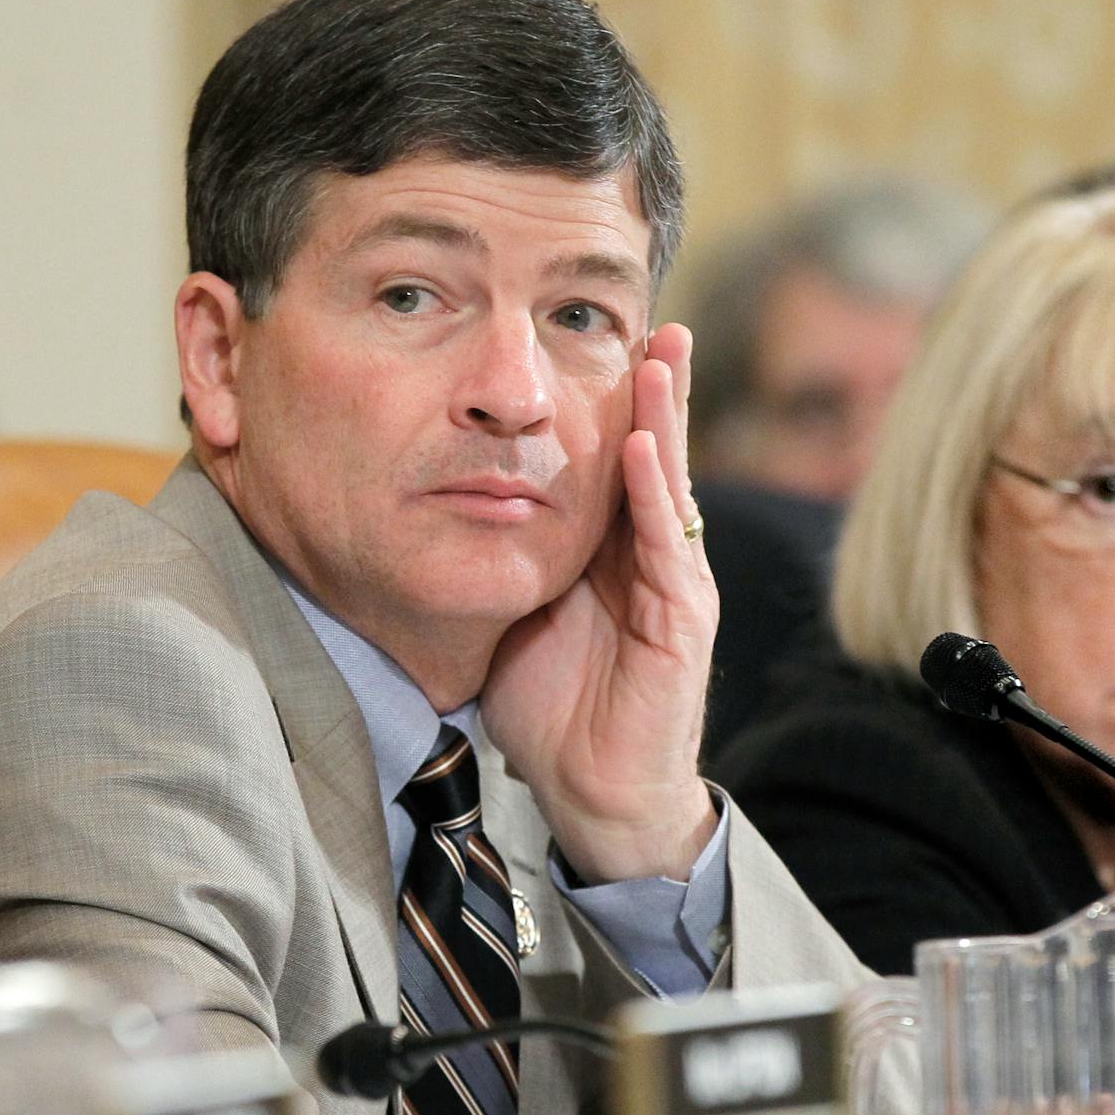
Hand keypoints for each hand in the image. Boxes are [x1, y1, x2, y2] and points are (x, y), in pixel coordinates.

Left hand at [481, 324, 718, 882]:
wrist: (593, 796)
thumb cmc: (552, 710)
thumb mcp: (511, 613)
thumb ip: (495, 558)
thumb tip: (430, 507)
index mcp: (611, 554)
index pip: (616, 460)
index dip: (613, 402)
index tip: (598, 336)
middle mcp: (650, 560)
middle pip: (655, 456)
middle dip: (657, 389)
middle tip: (657, 318)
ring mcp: (674, 589)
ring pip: (669, 488)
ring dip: (664, 421)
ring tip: (656, 357)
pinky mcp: (683, 626)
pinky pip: (667, 550)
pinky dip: (651, 496)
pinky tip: (638, 447)